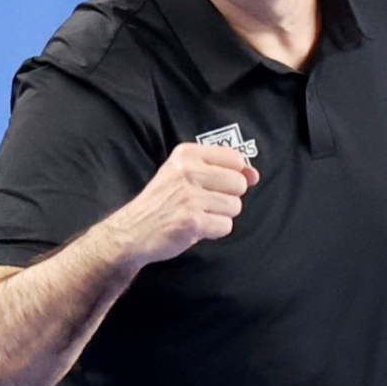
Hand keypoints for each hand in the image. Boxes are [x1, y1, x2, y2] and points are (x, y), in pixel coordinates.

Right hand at [99, 142, 258, 268]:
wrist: (132, 231)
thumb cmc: (163, 202)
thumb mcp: (185, 174)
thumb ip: (222, 169)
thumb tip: (254, 174)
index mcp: (186, 154)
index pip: (235, 158)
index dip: (233, 175)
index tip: (216, 184)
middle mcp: (187, 171)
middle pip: (239, 183)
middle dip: (228, 197)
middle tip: (205, 202)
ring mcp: (189, 197)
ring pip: (235, 206)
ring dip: (221, 215)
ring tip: (199, 214)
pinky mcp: (192, 221)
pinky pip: (226, 226)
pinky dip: (215, 230)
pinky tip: (197, 227)